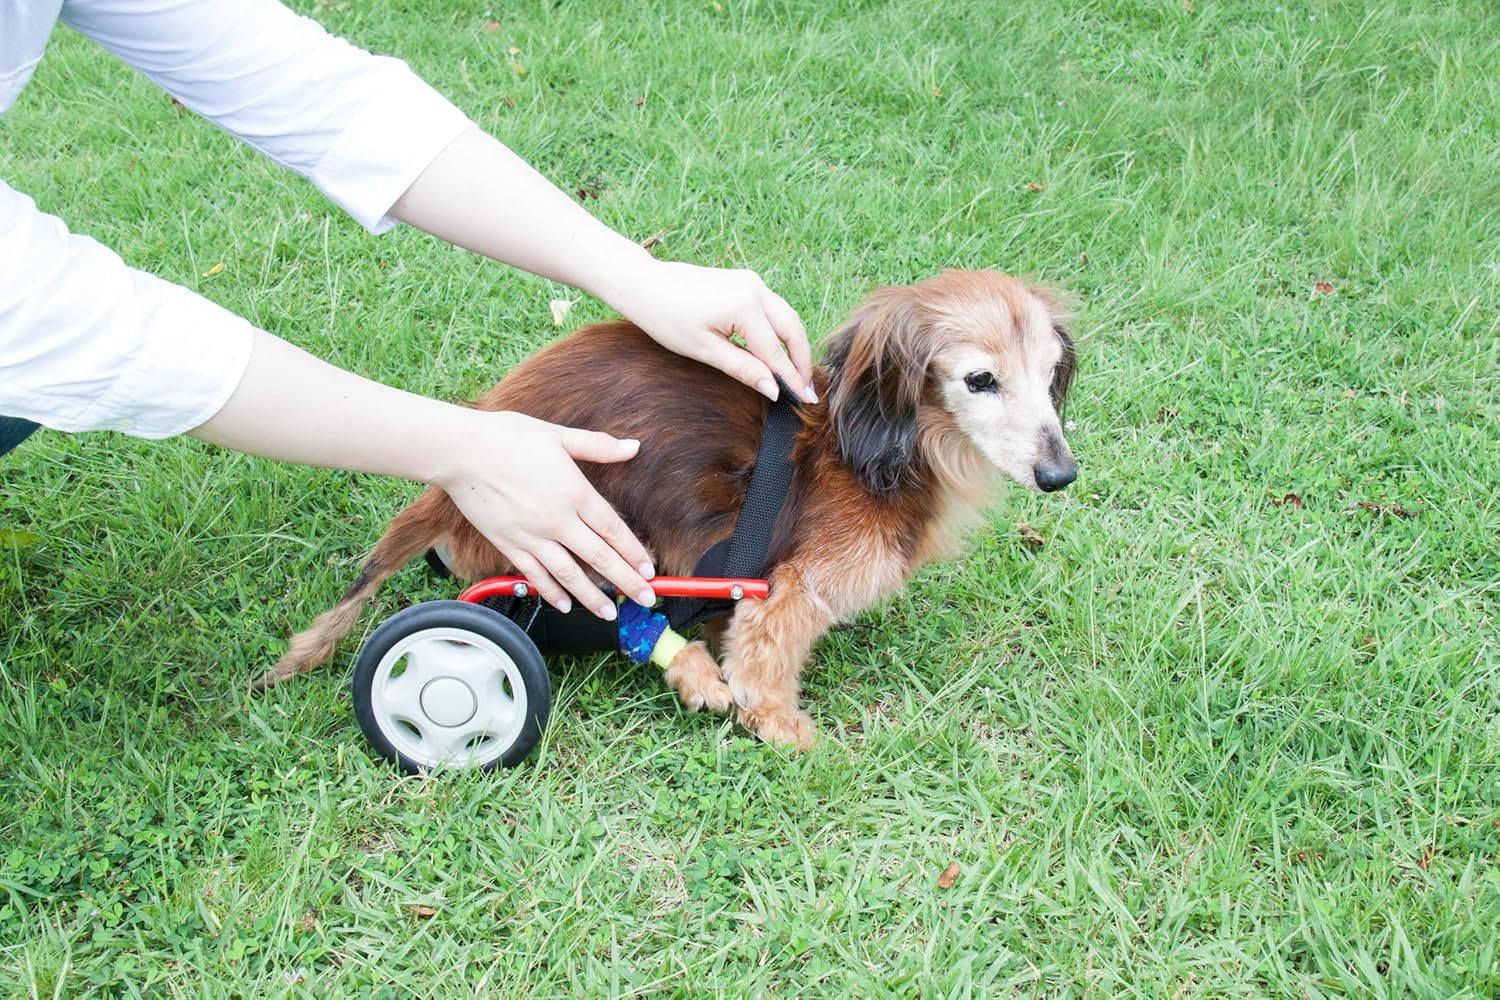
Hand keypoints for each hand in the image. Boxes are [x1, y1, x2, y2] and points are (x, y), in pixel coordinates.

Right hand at [430, 410, 656, 619]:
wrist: (461, 452)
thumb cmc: (507, 437)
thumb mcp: (558, 436)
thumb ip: (597, 446)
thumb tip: (632, 446)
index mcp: (574, 492)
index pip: (614, 530)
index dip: (634, 554)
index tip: (649, 571)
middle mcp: (557, 520)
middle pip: (599, 558)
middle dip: (626, 582)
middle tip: (645, 600)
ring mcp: (532, 536)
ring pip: (569, 575)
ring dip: (591, 597)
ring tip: (608, 613)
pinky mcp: (509, 544)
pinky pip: (535, 575)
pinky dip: (551, 592)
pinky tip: (563, 604)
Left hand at [610, 259, 816, 403]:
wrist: (644, 284)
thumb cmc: (667, 317)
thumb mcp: (705, 350)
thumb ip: (743, 368)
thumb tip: (773, 389)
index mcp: (745, 307)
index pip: (776, 352)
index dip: (792, 378)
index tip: (806, 400)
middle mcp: (756, 289)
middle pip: (793, 330)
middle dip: (802, 361)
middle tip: (807, 389)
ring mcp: (752, 282)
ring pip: (787, 317)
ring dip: (794, 345)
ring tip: (796, 374)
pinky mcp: (746, 281)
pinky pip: (773, 309)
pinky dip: (781, 331)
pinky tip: (778, 351)